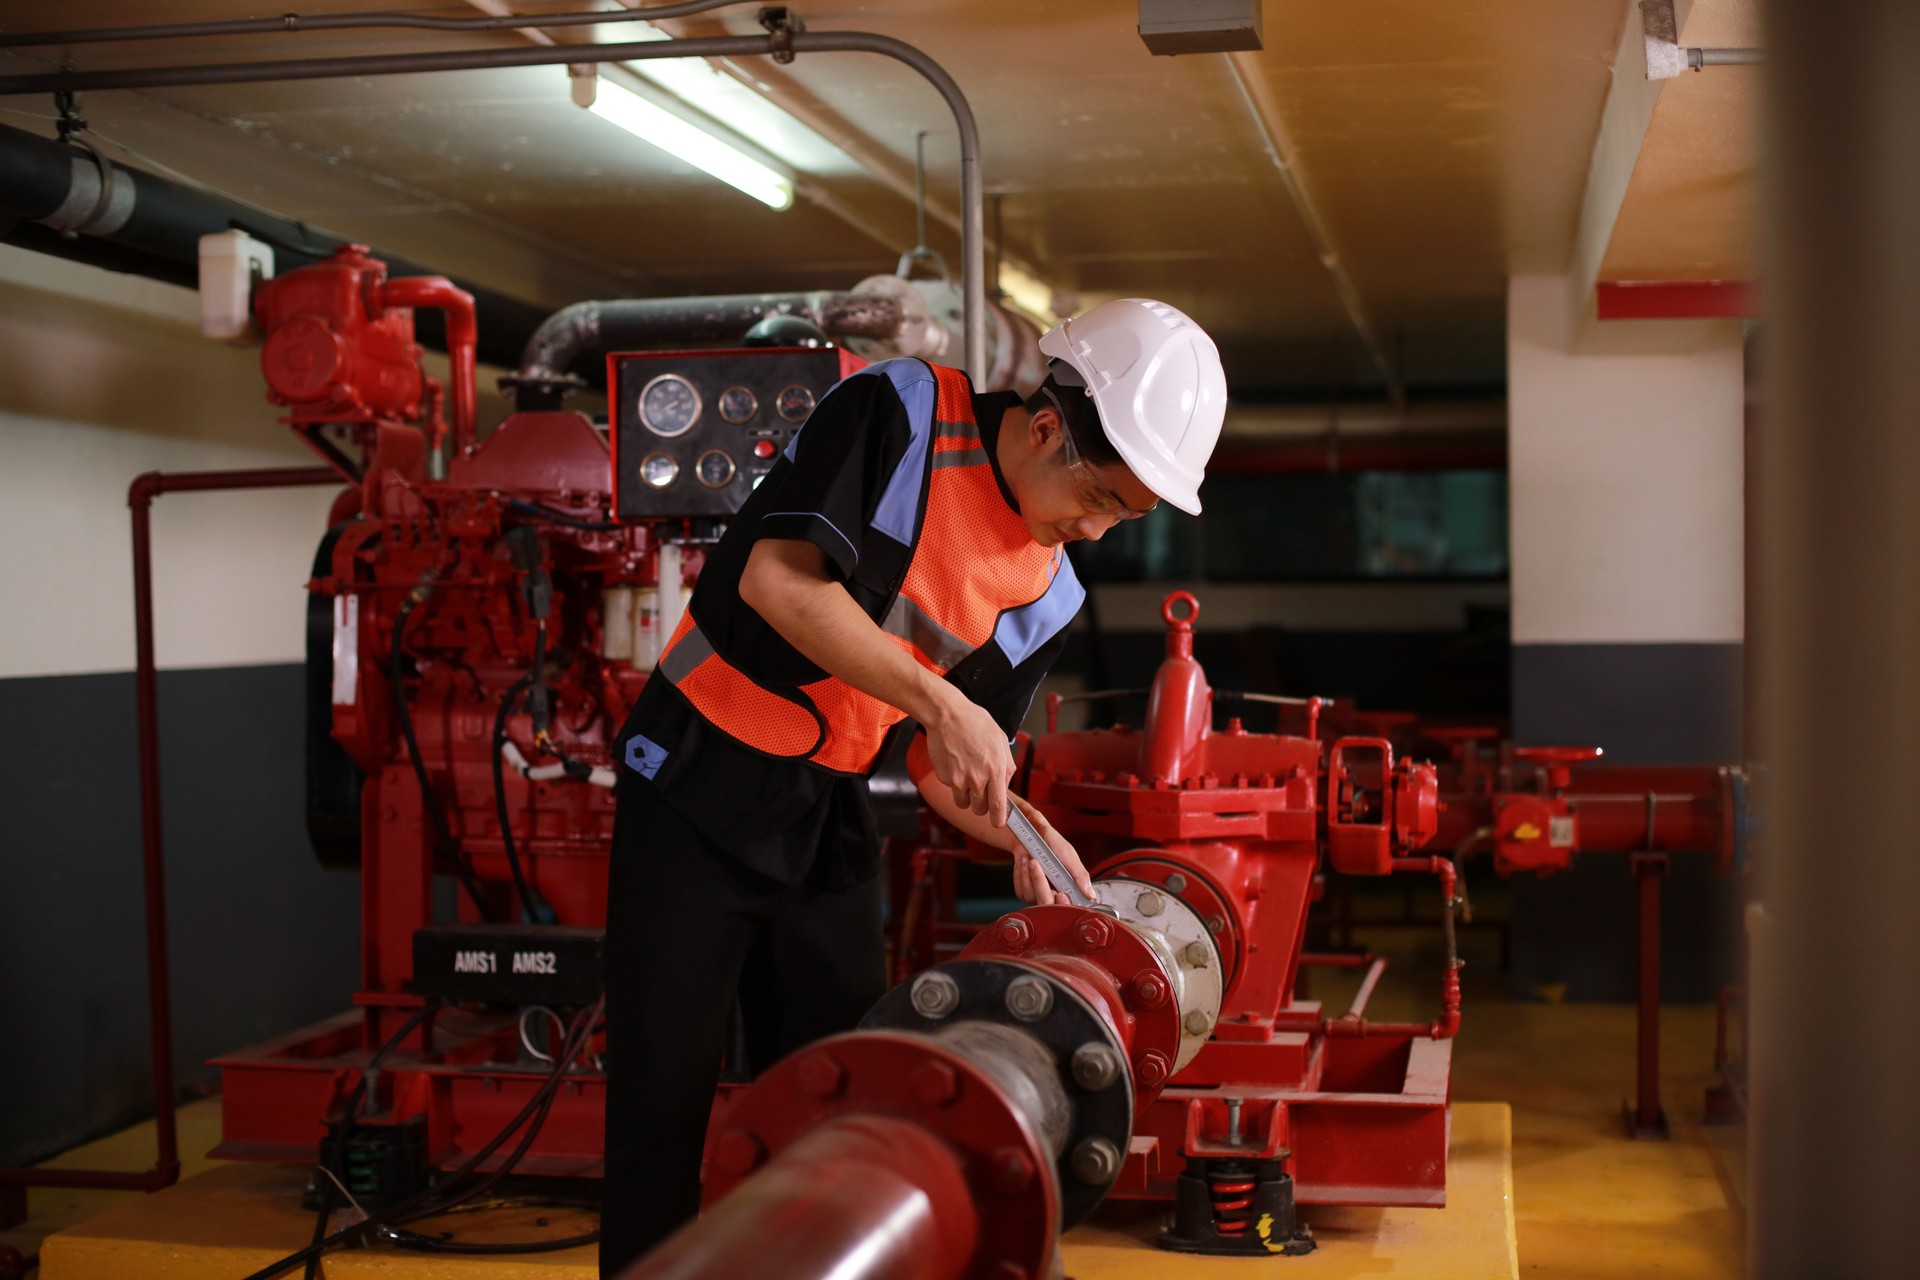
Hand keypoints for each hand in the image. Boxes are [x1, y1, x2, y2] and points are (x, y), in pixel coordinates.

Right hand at [923, 691, 1016, 826]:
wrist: (948, 715)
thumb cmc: (976, 724)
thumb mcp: (1001, 742)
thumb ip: (1006, 766)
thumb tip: (1005, 785)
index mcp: (996, 770)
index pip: (998, 806)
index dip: (998, 819)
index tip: (998, 823)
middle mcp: (977, 778)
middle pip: (980, 809)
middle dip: (982, 806)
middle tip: (981, 793)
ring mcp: (959, 779)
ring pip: (964, 803)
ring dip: (966, 797)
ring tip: (967, 778)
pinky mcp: (944, 777)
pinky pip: (951, 789)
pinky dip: (954, 782)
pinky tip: (956, 764)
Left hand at [1006, 794, 1095, 905]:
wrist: (1034, 832)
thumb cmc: (1053, 843)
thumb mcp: (1069, 856)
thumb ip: (1080, 875)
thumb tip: (1091, 895)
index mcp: (1068, 888)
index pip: (1067, 906)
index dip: (1063, 904)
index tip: (1060, 894)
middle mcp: (1053, 894)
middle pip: (1045, 903)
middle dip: (1039, 882)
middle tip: (1036, 863)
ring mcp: (1037, 894)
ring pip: (1030, 896)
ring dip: (1027, 873)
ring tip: (1031, 857)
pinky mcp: (1024, 890)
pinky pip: (1019, 890)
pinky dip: (1020, 873)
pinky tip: (1024, 862)